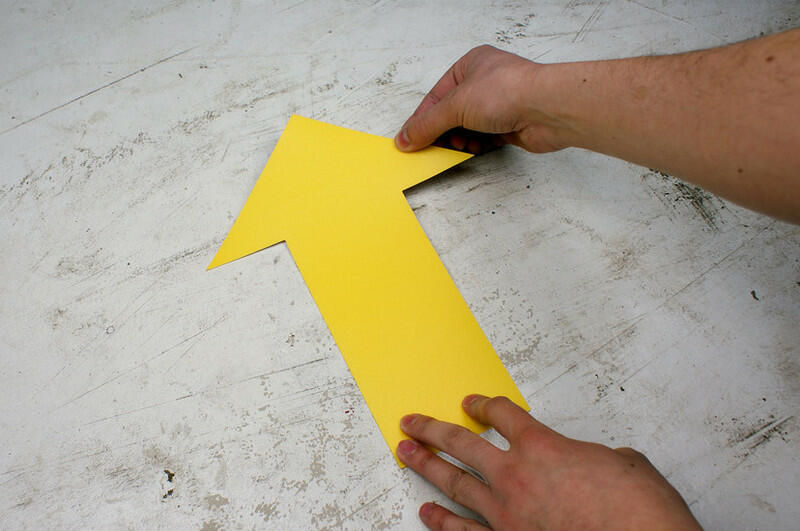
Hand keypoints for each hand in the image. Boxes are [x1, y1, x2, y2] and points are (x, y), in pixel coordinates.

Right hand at [394, 45, 571, 154]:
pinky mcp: (511, 125)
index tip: (409, 139)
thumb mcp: (456, 106)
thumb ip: (428, 124)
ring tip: (457, 147)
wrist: (547, 109)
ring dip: (460, 141)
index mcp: (471, 65)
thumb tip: (406, 137)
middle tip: (429, 148)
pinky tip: (472, 150)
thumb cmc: (509, 91)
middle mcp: (485, 82)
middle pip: (452, 113)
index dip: (421, 119)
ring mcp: (500, 104)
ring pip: (469, 127)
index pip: (437, 95)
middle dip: (442, 132)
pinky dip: (477, 146)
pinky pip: (486, 139)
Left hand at [397, 395, 700, 529]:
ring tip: (408, 453)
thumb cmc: (636, 511)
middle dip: (432, 429)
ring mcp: (505, 512)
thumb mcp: (628, 466)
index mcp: (542, 446)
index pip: (504, 415)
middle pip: (462, 442)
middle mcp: (515, 475)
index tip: (472, 402)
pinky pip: (463, 530)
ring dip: (428, 466)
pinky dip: (442, 520)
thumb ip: (600, 457)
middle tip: (412, 422)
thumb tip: (604, 461)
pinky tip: (426, 512)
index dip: (485, 405)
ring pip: (455, 482)